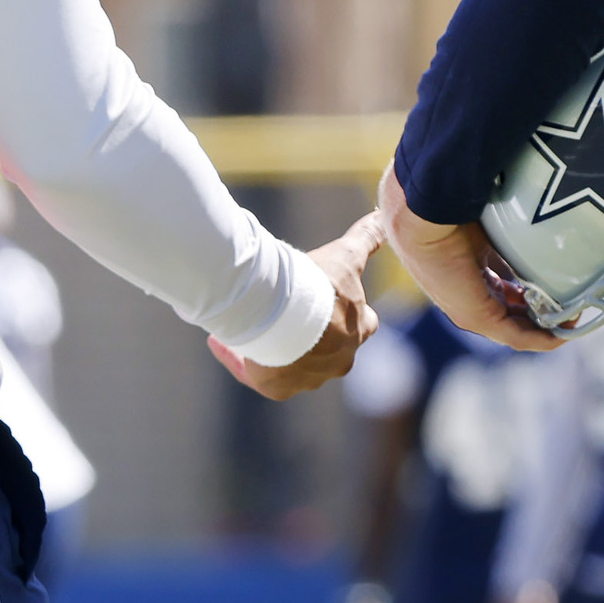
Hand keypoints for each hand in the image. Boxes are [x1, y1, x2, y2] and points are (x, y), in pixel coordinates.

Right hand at [216, 213, 384, 399]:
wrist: (283, 316)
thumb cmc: (318, 287)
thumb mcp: (345, 256)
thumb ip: (366, 237)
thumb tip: (382, 214)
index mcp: (358, 332)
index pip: (363, 323)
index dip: (347, 312)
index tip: (327, 300)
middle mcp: (338, 362)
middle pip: (327, 350)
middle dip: (310, 335)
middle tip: (285, 314)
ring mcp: (309, 378)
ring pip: (290, 365)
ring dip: (275, 349)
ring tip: (247, 328)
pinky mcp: (279, 388)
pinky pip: (258, 375)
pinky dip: (241, 360)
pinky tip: (221, 343)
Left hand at [377, 166, 558, 351]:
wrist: (425, 213)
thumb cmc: (452, 204)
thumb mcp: (491, 216)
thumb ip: (513, 222)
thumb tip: (546, 206)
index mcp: (468, 263)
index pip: (504, 284)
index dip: (533, 288)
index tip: (562, 285)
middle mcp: (466, 289)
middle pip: (511, 308)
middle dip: (543, 311)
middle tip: (574, 306)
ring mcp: (470, 306)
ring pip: (514, 325)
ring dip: (546, 328)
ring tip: (575, 321)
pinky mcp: (476, 316)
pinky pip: (515, 335)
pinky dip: (540, 339)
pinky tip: (563, 335)